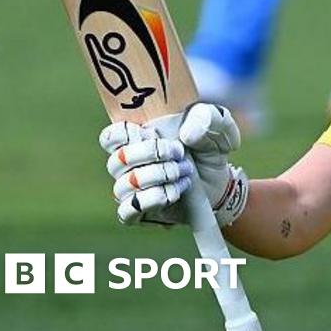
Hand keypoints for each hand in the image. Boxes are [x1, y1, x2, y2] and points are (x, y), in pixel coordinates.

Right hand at [99, 103, 248, 226]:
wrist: (220, 182)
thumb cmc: (209, 150)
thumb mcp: (216, 126)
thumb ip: (205, 118)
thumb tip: (186, 134)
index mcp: (137, 139)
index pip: (111, 137)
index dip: (125, 134)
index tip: (152, 133)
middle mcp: (127, 165)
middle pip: (118, 160)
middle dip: (152, 154)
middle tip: (180, 153)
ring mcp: (130, 190)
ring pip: (124, 185)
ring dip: (158, 177)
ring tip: (185, 173)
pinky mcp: (137, 213)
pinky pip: (127, 210)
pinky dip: (152, 200)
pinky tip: (175, 193)